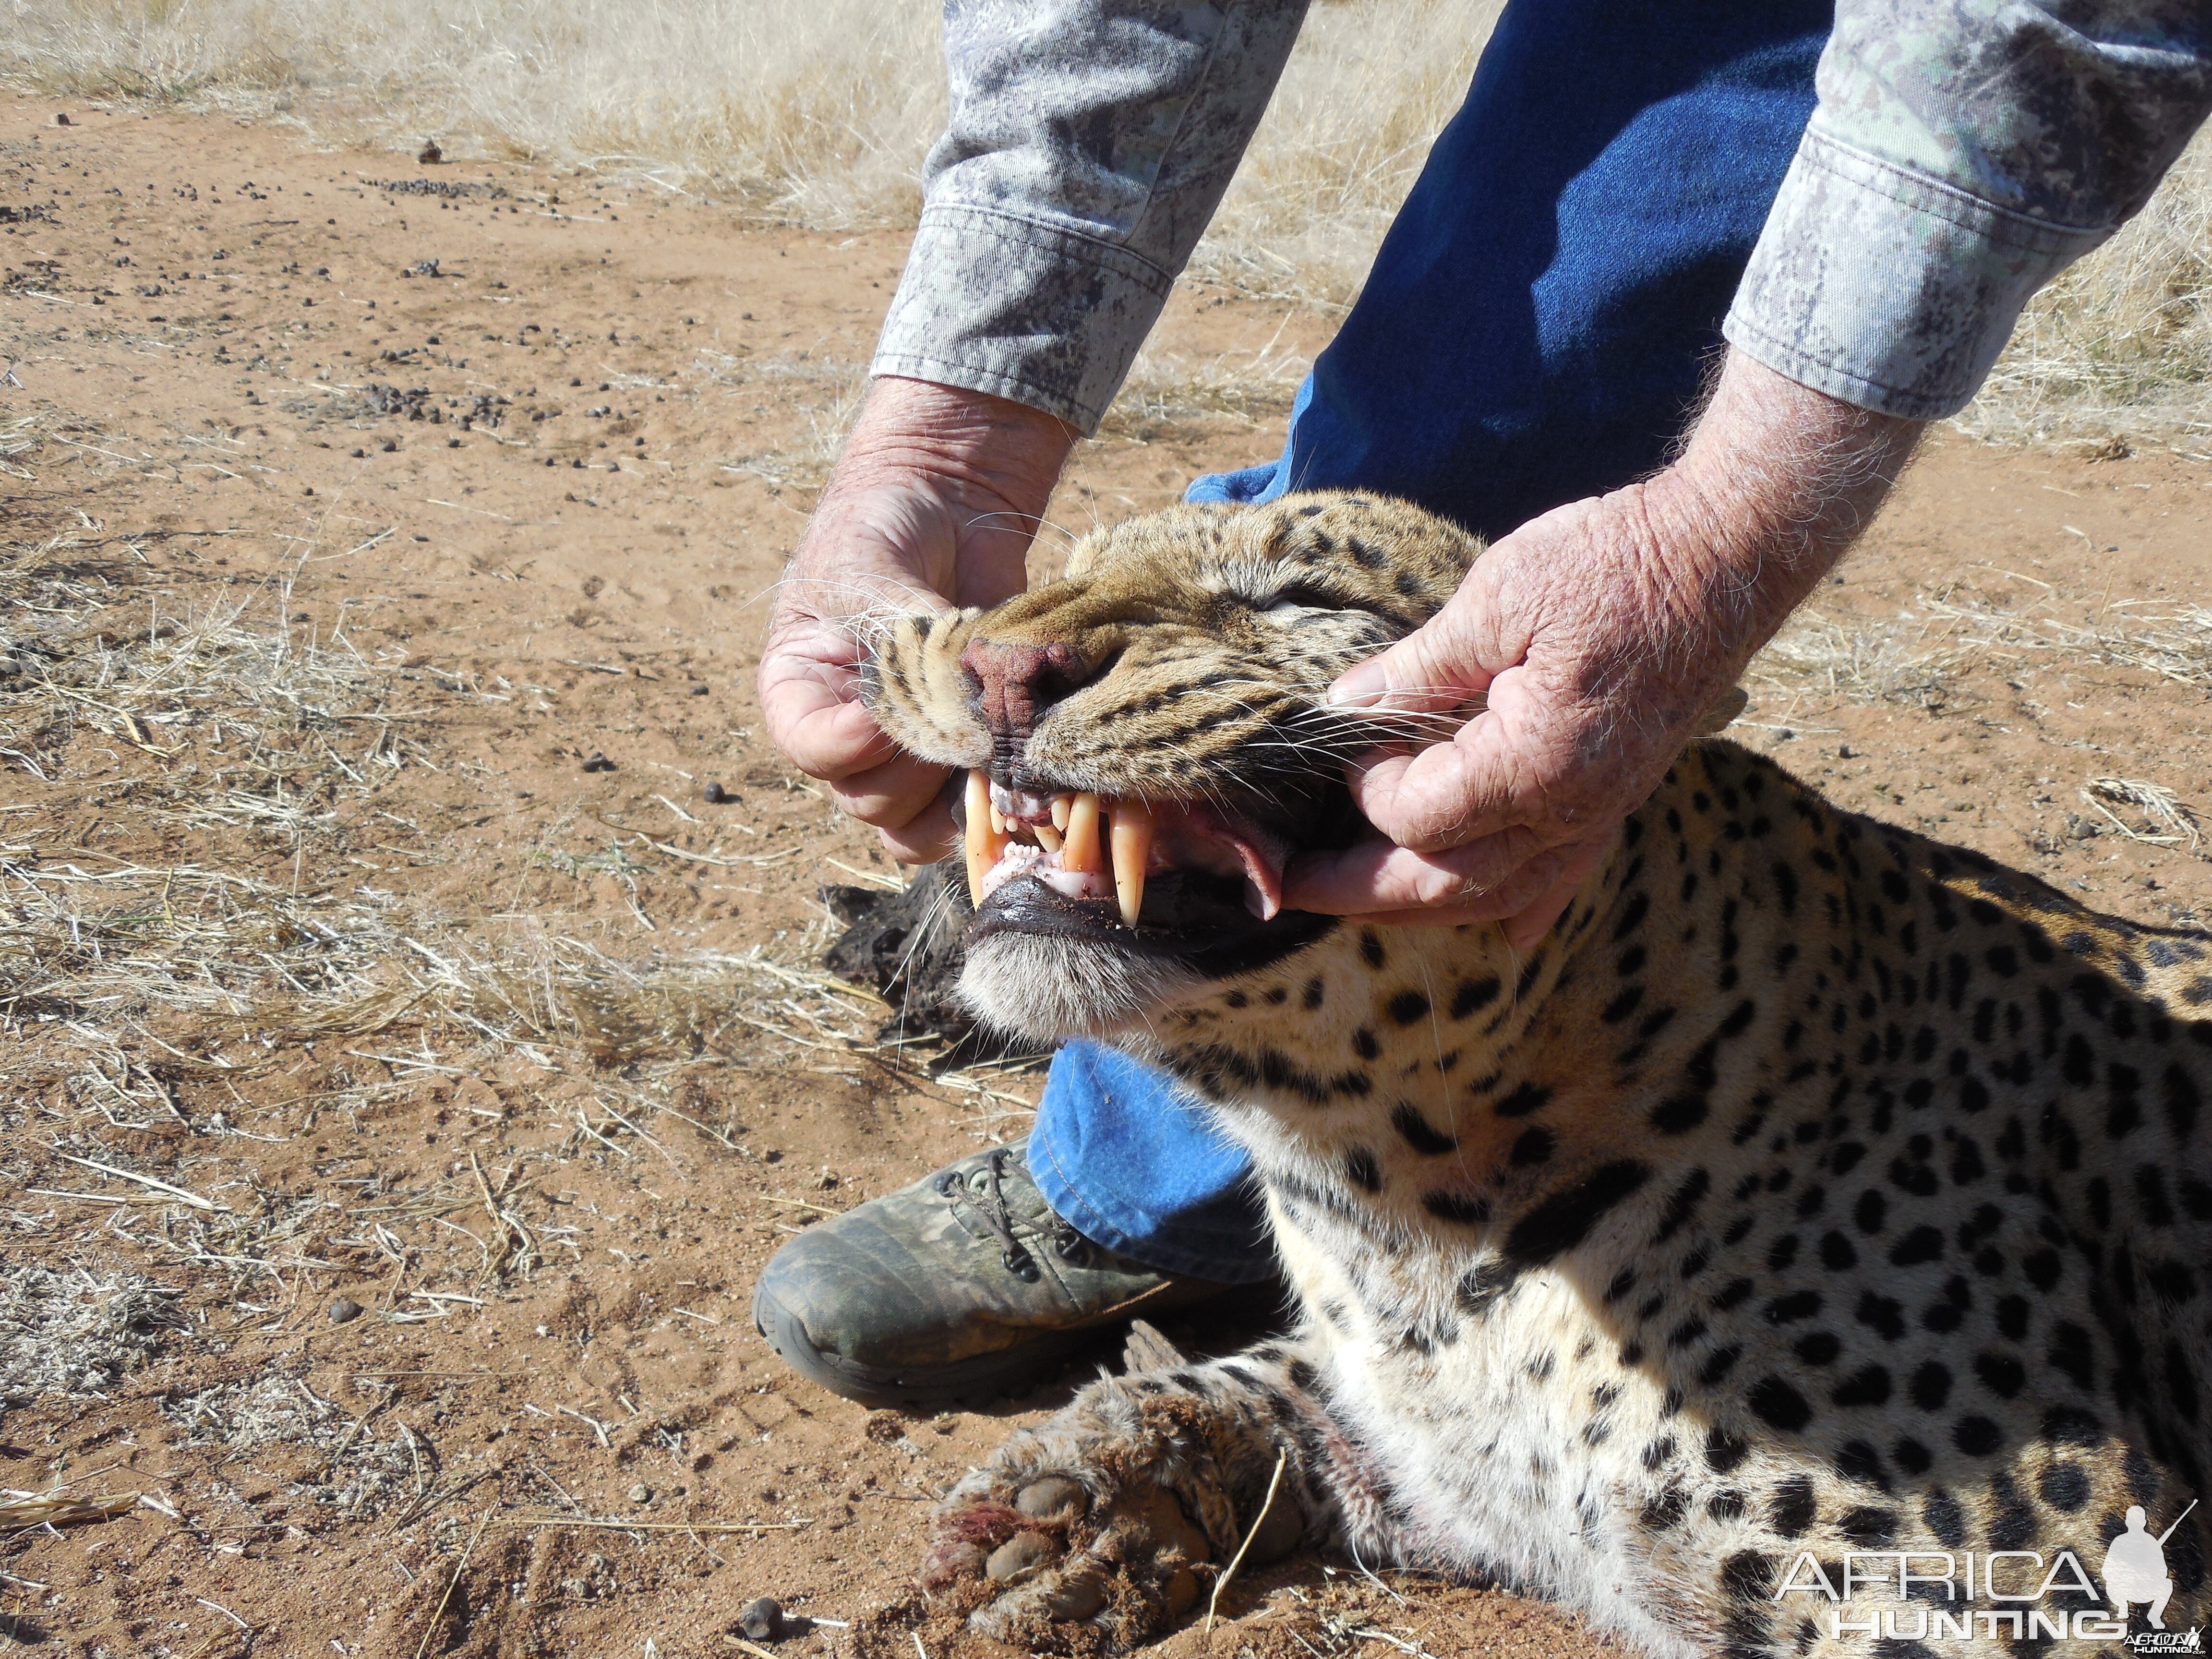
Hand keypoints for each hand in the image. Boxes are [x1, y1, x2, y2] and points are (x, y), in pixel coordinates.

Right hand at [759, 378, 1072, 861]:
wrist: (944, 504)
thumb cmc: (882, 526)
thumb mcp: (869, 567)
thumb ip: (900, 631)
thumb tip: (960, 696)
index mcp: (802, 692)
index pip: (811, 749)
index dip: (850, 744)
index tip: (891, 710)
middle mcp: (849, 738)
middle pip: (870, 799)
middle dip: (923, 764)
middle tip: (966, 717)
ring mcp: (910, 755)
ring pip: (920, 824)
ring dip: (963, 794)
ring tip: (1001, 739)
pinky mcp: (969, 754)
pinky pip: (974, 810)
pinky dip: (1002, 795)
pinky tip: (1031, 755)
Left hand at [1283, 350, 1921, 948]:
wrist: (1727, 554)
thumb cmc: (1617, 562)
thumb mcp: (1501, 596)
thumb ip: (1419, 665)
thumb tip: (1345, 706)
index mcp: (1537, 765)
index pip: (1416, 817)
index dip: (1367, 783)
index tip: (1355, 730)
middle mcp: (1572, 811)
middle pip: (1443, 888)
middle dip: (1356, 891)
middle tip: (1284, 885)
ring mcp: (1599, 812)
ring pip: (1494, 898)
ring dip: (1418, 907)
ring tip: (1355, 900)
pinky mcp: (1616, 797)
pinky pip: (1562, 877)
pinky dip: (1522, 908)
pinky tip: (1506, 932)